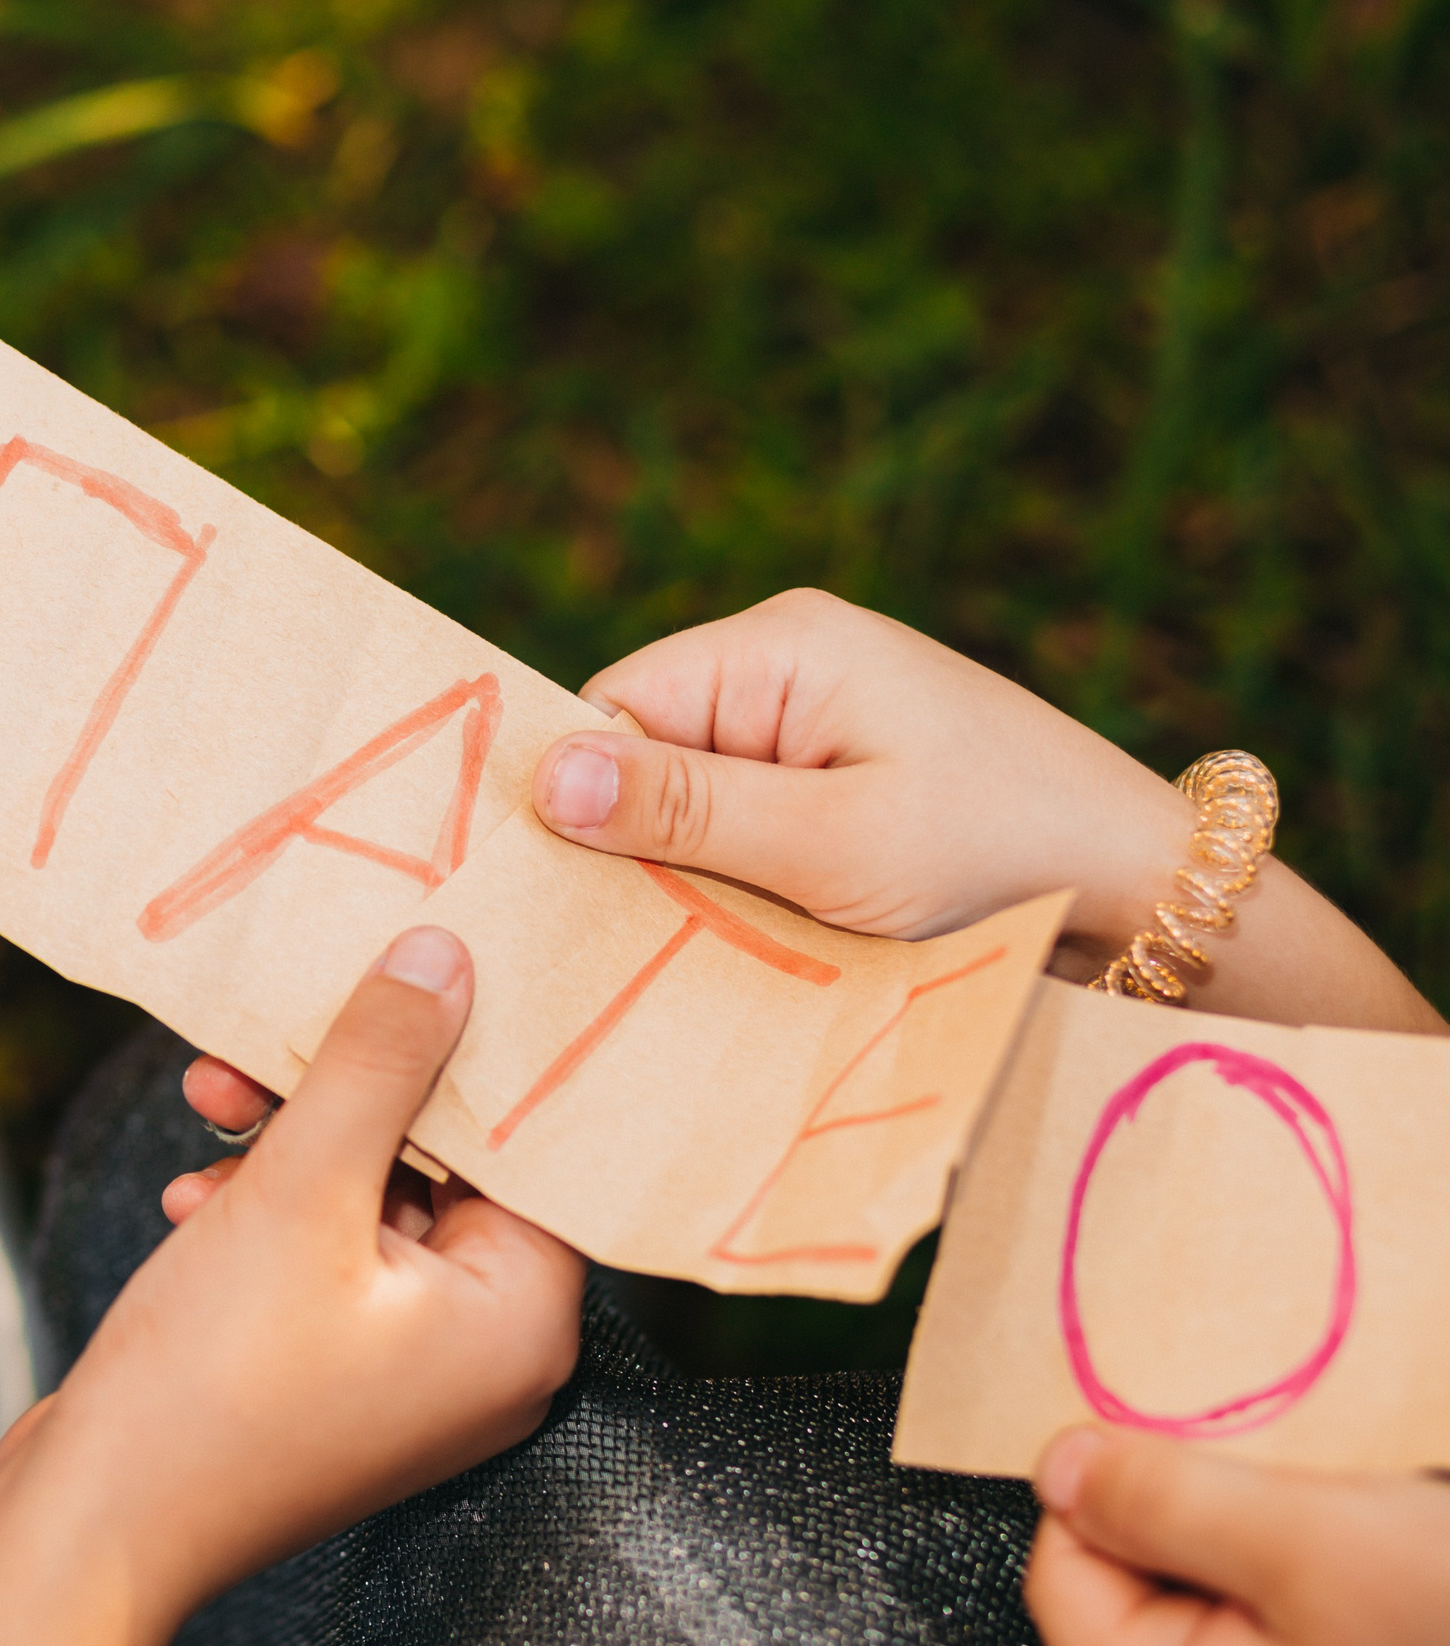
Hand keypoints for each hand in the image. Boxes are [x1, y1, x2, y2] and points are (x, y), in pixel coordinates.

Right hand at [0, 927, 585, 1645]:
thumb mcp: (298, 1190)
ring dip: (291, 1144)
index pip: (533, 1149)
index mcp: (521, 1320)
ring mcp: (410, 1371)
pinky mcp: (338, 1374)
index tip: (416, 976)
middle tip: (262, 1053)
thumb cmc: (212, 1379)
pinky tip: (192, 1198)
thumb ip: (379, 1066)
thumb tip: (445, 961)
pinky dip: (267, 1210)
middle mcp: (487, 1352)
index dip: (470, 1057)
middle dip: (348, 1096)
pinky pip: (328, 1253)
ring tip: (211, 1111)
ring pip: (371, 1200)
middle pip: (445, 1167)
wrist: (94, 1521)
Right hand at [526, 588, 1440, 1031]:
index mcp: (780, 648)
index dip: (573, 799)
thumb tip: (546, 775)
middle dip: (629, 847)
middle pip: (643, 756)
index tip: (546, 894)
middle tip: (613, 942)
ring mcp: (819, 727)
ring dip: (685, 878)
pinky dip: (735, 889)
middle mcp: (789, 670)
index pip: (611, 708)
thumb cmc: (1001, 854)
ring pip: (688, 805)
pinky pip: (743, 830)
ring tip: (692, 948)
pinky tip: (743, 942)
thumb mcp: (831, 844)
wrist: (1148, 895)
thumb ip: (685, 810)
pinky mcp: (841, 787)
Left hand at [1026, 1425, 1449, 1645]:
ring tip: (1326, 1507)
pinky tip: (1359, 1531)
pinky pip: (1269, 1601)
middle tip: (1264, 1467)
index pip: (1061, 1581)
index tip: (1170, 1440)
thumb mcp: (1306, 1540)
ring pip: (1206, 1584)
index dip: (1099, 1492)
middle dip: (1179, 1507)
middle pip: (1128, 1584)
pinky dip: (1296, 1550)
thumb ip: (1162, 1502)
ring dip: (1244, 1523)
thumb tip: (1055, 1464)